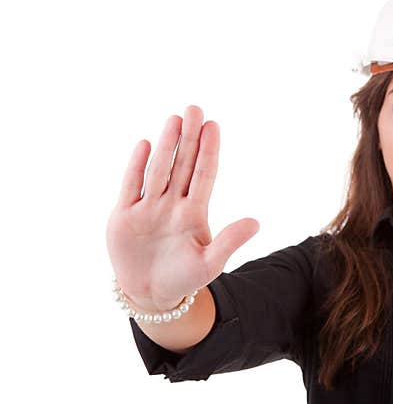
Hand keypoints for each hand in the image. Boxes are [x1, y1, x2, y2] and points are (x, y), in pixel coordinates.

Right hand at [105, 105, 258, 312]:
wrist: (152, 294)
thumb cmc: (185, 278)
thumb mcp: (210, 262)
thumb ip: (230, 241)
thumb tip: (256, 222)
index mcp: (194, 212)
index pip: (204, 174)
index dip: (208, 151)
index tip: (214, 126)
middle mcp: (172, 204)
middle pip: (182, 165)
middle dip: (189, 138)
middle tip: (195, 109)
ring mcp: (148, 207)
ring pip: (159, 170)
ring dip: (167, 145)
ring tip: (175, 119)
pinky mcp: (125, 215)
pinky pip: (132, 186)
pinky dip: (137, 166)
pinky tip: (145, 145)